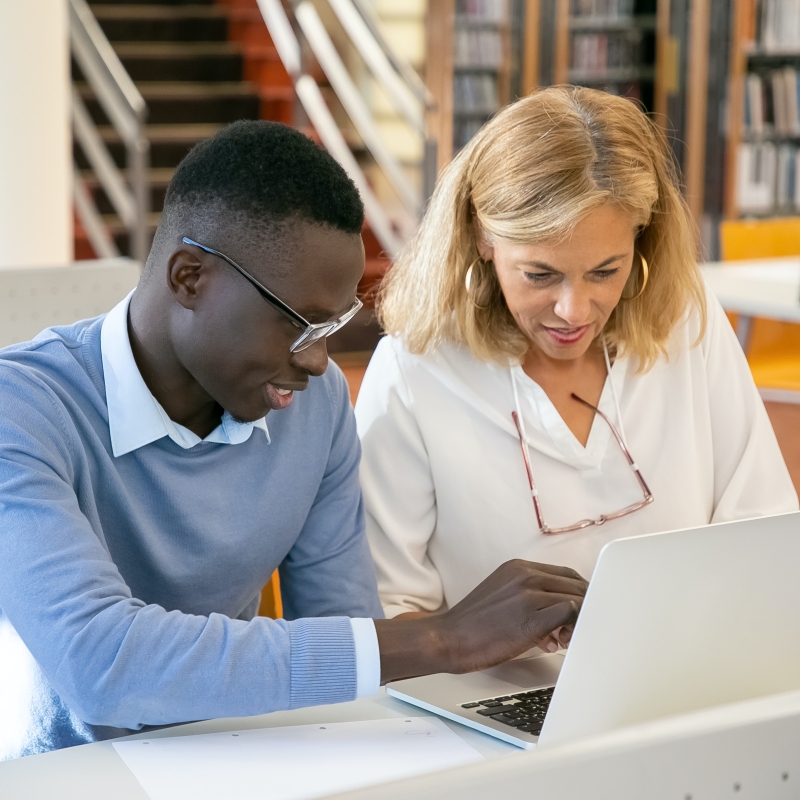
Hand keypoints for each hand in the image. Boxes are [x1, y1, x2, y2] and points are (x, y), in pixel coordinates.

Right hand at [374, 560, 586, 681]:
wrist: (449, 638)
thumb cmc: (474, 625)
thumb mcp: (503, 596)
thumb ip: (532, 597)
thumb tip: (561, 616)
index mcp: (517, 567)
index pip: (564, 573)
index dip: (578, 592)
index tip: (580, 609)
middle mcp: (525, 574)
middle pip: (575, 583)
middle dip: (584, 606)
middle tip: (575, 628)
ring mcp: (528, 594)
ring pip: (576, 598)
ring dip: (579, 620)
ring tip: (564, 638)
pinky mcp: (530, 618)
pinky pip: (569, 614)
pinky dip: (573, 627)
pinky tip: (560, 641)